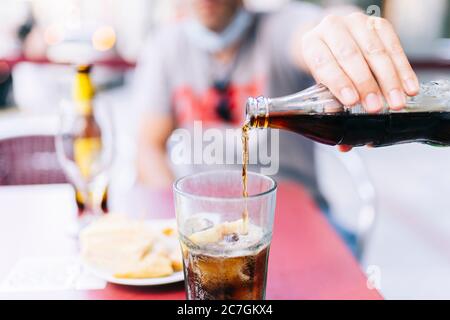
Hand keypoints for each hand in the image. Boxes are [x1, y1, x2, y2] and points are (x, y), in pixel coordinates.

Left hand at [301, 12, 418, 112]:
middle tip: (375, 106)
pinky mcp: (378, 23)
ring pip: (375, 51)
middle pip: (351, 55)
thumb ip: (332, 100)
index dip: (339, 82)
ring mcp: (356, 23)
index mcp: (312, 42)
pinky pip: (394, 46)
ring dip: (389, 80)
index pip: (324, 62)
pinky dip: (403, 70)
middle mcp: (332, 27)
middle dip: (365, 84)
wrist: (336, 40)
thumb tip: (341, 127)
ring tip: (395, 102)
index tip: (352, 101)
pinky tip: (409, 88)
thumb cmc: (329, 66)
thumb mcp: (323, 82)